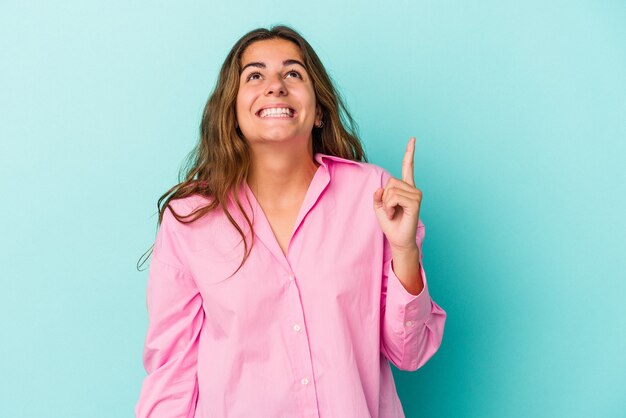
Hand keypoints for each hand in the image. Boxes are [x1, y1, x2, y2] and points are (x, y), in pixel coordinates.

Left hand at [373, 137, 422, 251]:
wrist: (398, 239)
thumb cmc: (390, 224)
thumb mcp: (379, 206)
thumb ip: (378, 195)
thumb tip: (381, 189)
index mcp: (405, 188)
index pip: (407, 167)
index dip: (409, 153)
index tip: (412, 139)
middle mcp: (413, 189)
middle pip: (390, 181)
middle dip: (384, 197)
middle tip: (390, 210)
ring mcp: (416, 194)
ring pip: (391, 189)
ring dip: (387, 203)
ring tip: (393, 213)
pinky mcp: (415, 202)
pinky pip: (395, 197)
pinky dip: (390, 206)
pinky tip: (395, 214)